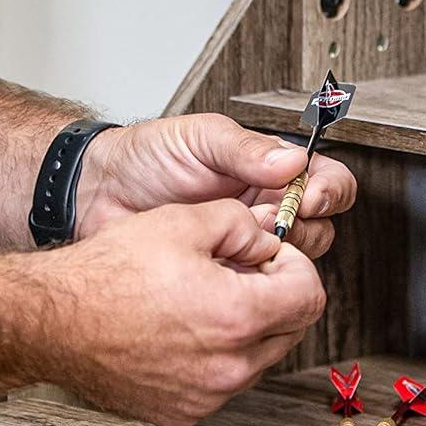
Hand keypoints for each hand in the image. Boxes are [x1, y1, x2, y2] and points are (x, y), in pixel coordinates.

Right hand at [39, 199, 326, 425]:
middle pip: (291, 330)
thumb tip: (268, 243)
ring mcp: (207, 396)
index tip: (266, 257)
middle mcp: (230, 367)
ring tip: (202, 301)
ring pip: (260, 359)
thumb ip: (242, 225)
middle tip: (234, 274)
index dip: (293, 266)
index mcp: (239, 317)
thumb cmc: (107, 273)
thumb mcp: (182, 221)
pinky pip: (224, 383)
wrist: (50, 323)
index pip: (310, 295)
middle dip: (274, 297)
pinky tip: (182, 331)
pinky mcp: (184, 413)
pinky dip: (217, 358)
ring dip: (248, 329)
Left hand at [75, 113, 356, 259]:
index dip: (329, 191)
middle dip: (301, 226)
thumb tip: (294, 161)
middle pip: (321, 226)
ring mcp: (248, 244)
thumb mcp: (198, 139)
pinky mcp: (225, 275)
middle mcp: (267, 208)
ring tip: (239, 240)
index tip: (307, 198)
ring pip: (294, 260)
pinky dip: (248, 278)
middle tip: (265, 220)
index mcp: (269, 170)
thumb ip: (246, 148)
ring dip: (275, 253)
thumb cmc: (145, 158)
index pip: (327, 179)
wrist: (97, 196)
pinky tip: (223, 263)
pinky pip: (256, 287)